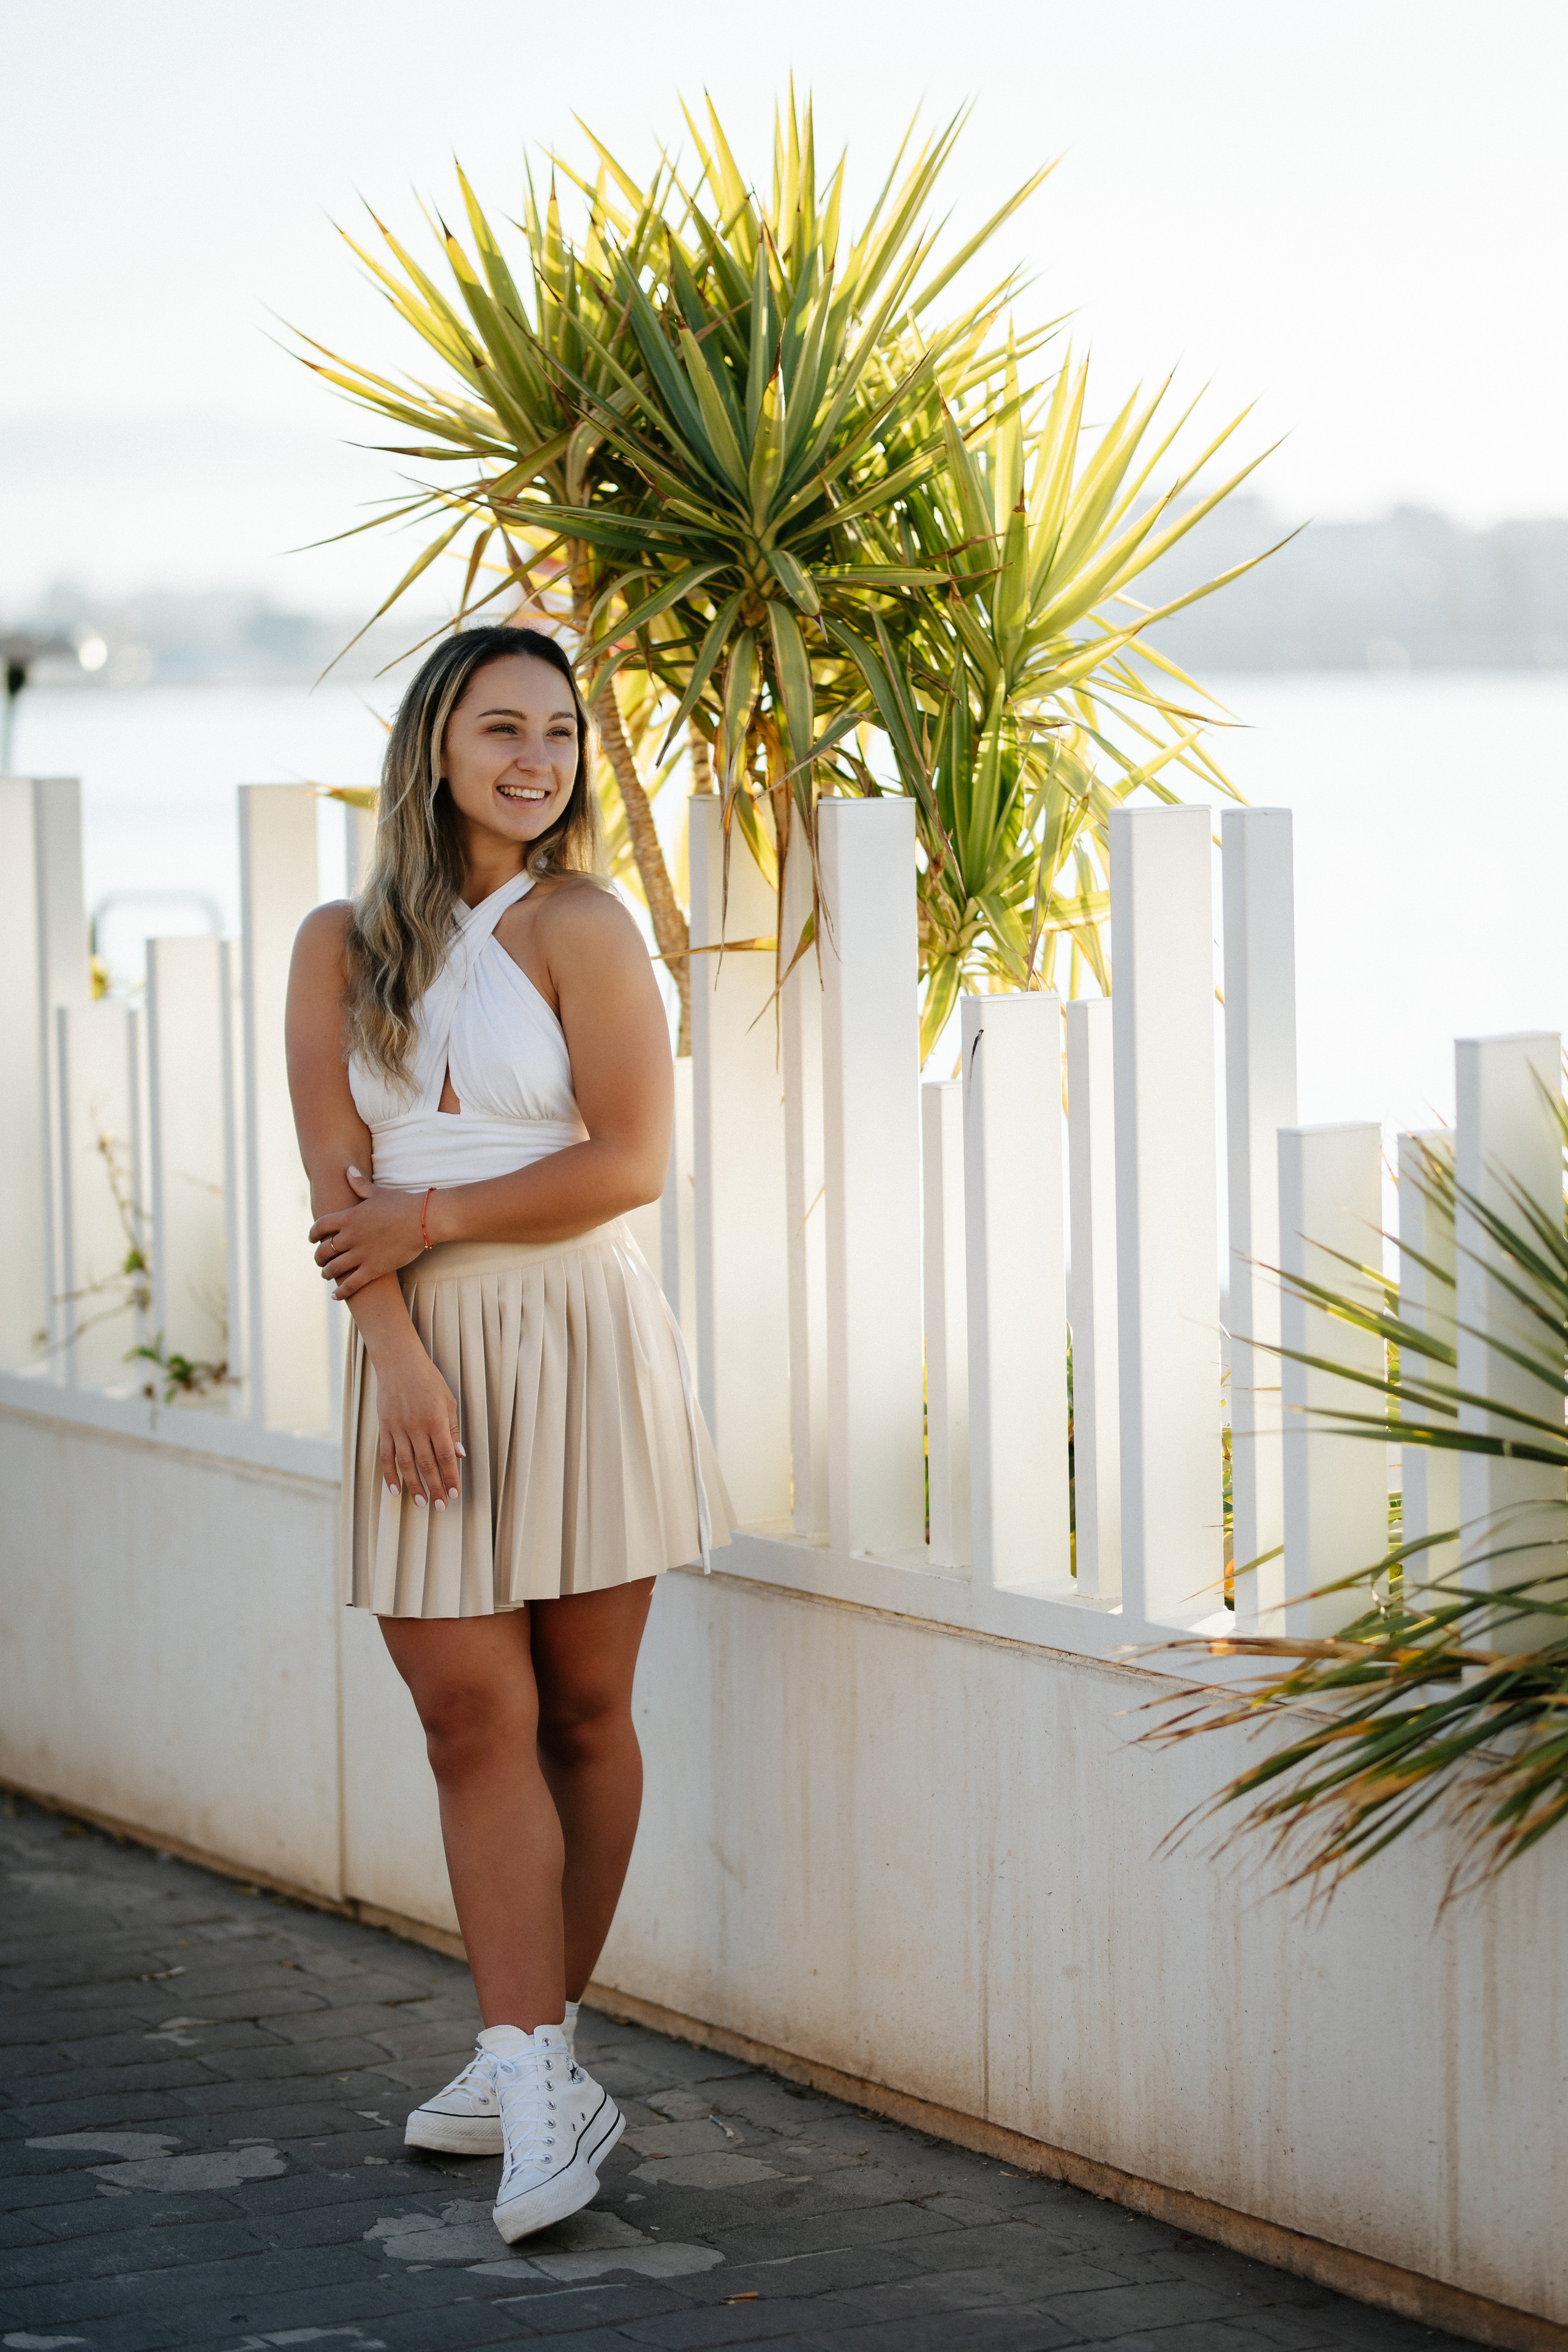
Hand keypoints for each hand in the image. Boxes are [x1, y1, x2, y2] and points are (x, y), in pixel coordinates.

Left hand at [310, 1168, 424, 1298]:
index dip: (312, 1234)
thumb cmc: (402, 1204)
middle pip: (323, 1250)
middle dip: (319, 1257)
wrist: (424, 1220)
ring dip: (327, 1273)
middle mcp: (351, 1236)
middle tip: (320, 1260)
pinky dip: (341, 1292)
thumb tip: (348, 1170)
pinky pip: (351, 1284)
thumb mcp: (377, 1192)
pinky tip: (335, 1295)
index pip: (320, 1226)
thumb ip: (359, 1184)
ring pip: (333, 1269)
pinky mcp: (373, 1269)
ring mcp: (361, 1254)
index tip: (312, 1239)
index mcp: (349, 1217)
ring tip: (327, 1275)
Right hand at [372, 1340, 462, 1508]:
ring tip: (421, 1503)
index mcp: (435, 1419)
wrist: (399, 1363)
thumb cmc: (429, 1380)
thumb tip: (459, 1455)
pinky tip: (395, 1490)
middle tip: (441, 1507)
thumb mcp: (448, 1401)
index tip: (455, 1494)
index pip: (445, 1455)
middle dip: (435, 1487)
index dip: (450, 1477)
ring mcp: (397, 1428)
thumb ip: (452, 1429)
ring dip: (413, 1485)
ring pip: (405, 1463)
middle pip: (426, 1464)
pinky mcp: (384, 1427)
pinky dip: (389, 1474)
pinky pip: (385, 1455)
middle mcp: (415, 1426)